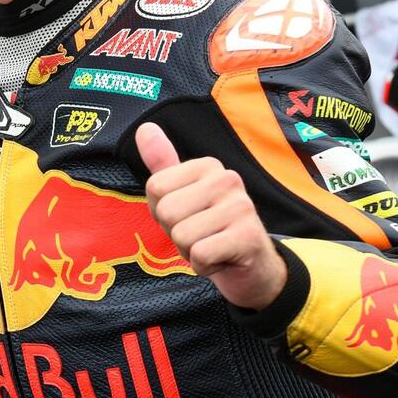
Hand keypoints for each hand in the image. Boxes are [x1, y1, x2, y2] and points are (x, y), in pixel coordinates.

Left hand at [136, 123, 286, 310]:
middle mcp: (228, 178)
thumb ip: (161, 163)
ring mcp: (242, 206)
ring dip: (189, 252)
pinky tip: (221, 260)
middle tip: (200, 235)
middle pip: (167, 211)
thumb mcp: (181, 194)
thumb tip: (145, 128)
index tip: (186, 216)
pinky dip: (203, 266)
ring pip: (181, 236)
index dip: (161, 211)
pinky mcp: (249, 237)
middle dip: (175, 233)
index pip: (155, 187)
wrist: (252, 268)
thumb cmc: (209, 229)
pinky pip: (200, 255)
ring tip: (211, 246)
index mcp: (208, 165)